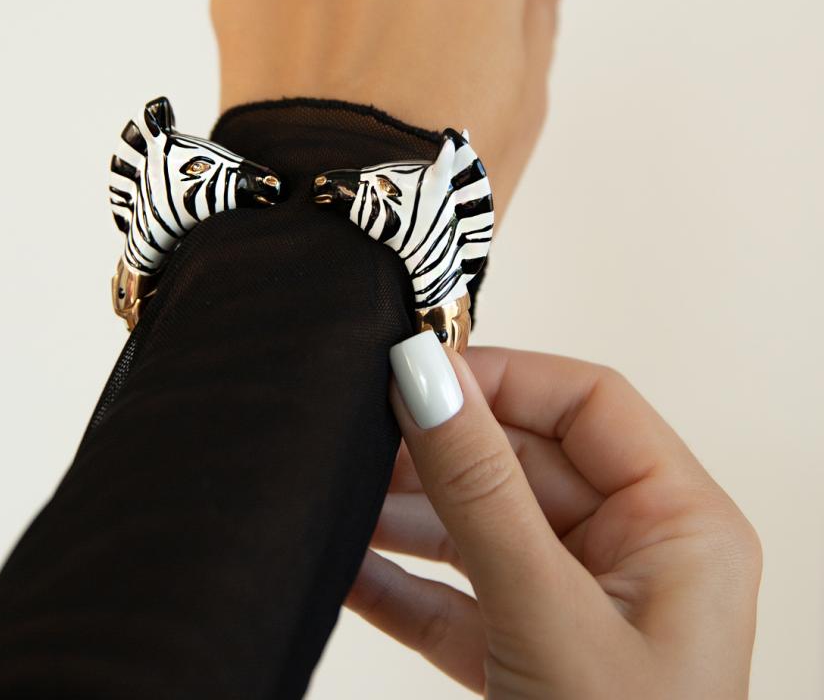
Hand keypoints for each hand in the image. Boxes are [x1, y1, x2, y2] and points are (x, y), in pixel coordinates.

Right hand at [346, 336, 761, 698]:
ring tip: (339, 498)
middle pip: (522, 460)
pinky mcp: (522, 649)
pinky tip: (344, 564)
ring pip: (480, 524)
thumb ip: (481, 493)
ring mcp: (575, 601)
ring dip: (405, 515)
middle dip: (437, 452)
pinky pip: (454, 592)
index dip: (504, 377)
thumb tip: (425, 377)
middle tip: (363, 432)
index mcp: (679, 526)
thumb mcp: (548, 616)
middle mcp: (632, 554)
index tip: (421, 369)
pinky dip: (399, 580)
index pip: (588, 404)